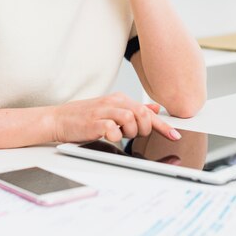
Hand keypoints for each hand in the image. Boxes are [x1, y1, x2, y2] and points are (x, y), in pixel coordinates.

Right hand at [52, 92, 181, 143]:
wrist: (59, 119)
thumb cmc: (86, 117)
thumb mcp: (112, 109)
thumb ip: (134, 109)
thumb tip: (155, 109)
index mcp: (120, 99)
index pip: (147, 110)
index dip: (163, 125)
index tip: (175, 135)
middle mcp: (113, 102)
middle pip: (142, 114)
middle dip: (144, 129)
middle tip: (134, 134)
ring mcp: (103, 112)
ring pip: (131, 119)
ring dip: (130, 132)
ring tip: (119, 134)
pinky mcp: (94, 123)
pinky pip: (113, 129)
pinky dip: (115, 135)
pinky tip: (110, 135)